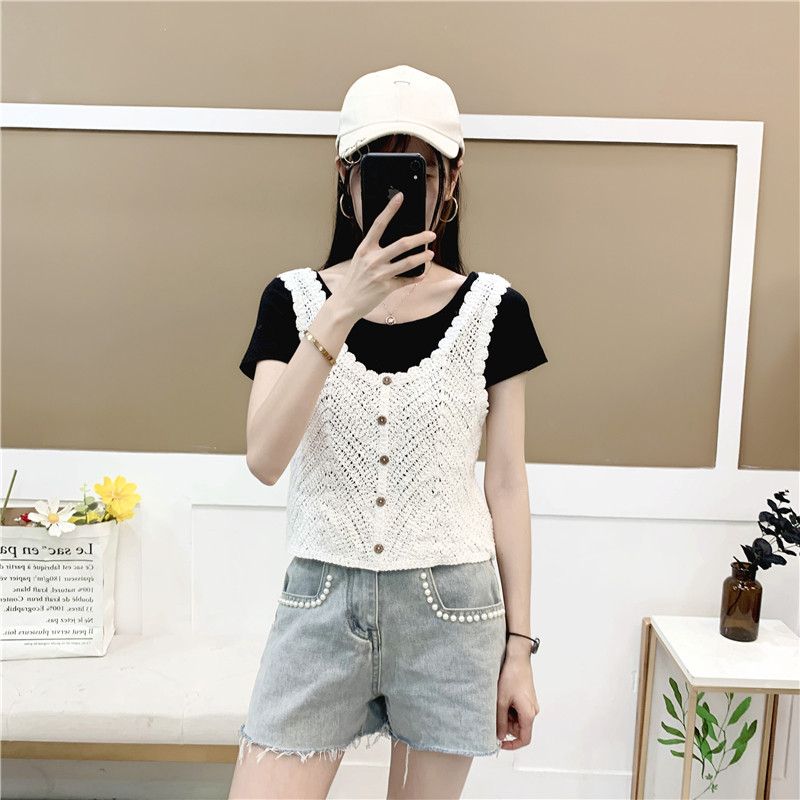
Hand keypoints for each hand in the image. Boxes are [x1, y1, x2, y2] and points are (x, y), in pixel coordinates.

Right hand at [335, 192, 435, 321]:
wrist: (345, 303)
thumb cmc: (353, 280)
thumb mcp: (359, 260)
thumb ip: (373, 250)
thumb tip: (392, 242)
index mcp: (364, 249)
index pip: (378, 224)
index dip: (390, 209)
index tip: (400, 197)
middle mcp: (372, 259)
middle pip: (401, 244)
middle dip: (419, 238)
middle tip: (431, 234)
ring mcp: (380, 274)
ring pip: (408, 262)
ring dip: (422, 257)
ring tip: (430, 253)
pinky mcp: (386, 288)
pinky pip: (406, 280)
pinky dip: (416, 277)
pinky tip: (422, 275)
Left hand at [496, 651, 539, 749]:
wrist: (518, 659)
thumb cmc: (512, 676)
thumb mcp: (501, 701)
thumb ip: (501, 721)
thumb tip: (499, 736)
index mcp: (529, 714)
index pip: (524, 739)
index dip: (512, 745)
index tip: (500, 744)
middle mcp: (533, 711)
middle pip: (519, 729)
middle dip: (506, 725)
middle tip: (496, 712)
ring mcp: (531, 704)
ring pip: (518, 719)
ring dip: (507, 715)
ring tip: (500, 700)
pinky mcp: (528, 698)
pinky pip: (519, 710)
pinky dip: (510, 708)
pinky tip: (504, 696)